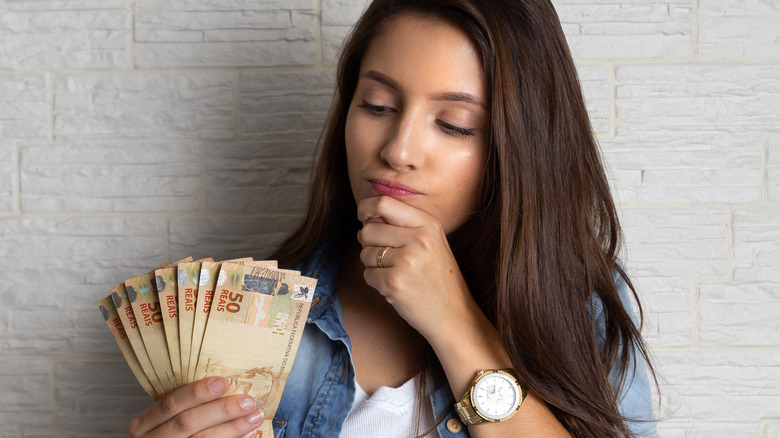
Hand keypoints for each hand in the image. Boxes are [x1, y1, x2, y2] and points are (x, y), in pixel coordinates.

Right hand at [129, 377, 263, 437]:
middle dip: (221, 410)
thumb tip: (224, 384)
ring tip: (254, 417)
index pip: (170, 404)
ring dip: (233, 428)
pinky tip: (248, 435)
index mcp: (144, 424)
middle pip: (187, 422)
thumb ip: (186, 406)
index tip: (223, 382)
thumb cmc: (169, 435)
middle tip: (248, 401)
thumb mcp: (166, 421)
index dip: (197, 392)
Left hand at [356, 195, 478, 342]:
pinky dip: (376, 283)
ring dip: (373, 265)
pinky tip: (396, 287)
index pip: (384, 202)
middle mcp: (419, 239)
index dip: (366, 207)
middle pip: (368, 229)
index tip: (364, 217)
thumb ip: (403, 226)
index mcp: (428, 224)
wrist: (454, 316)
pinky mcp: (395, 283)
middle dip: (368, 243)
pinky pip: (368, 275)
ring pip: (365, 253)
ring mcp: (407, 261)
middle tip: (385, 256)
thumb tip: (365, 220)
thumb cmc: (438, 278)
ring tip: (397, 273)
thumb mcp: (431, 243)